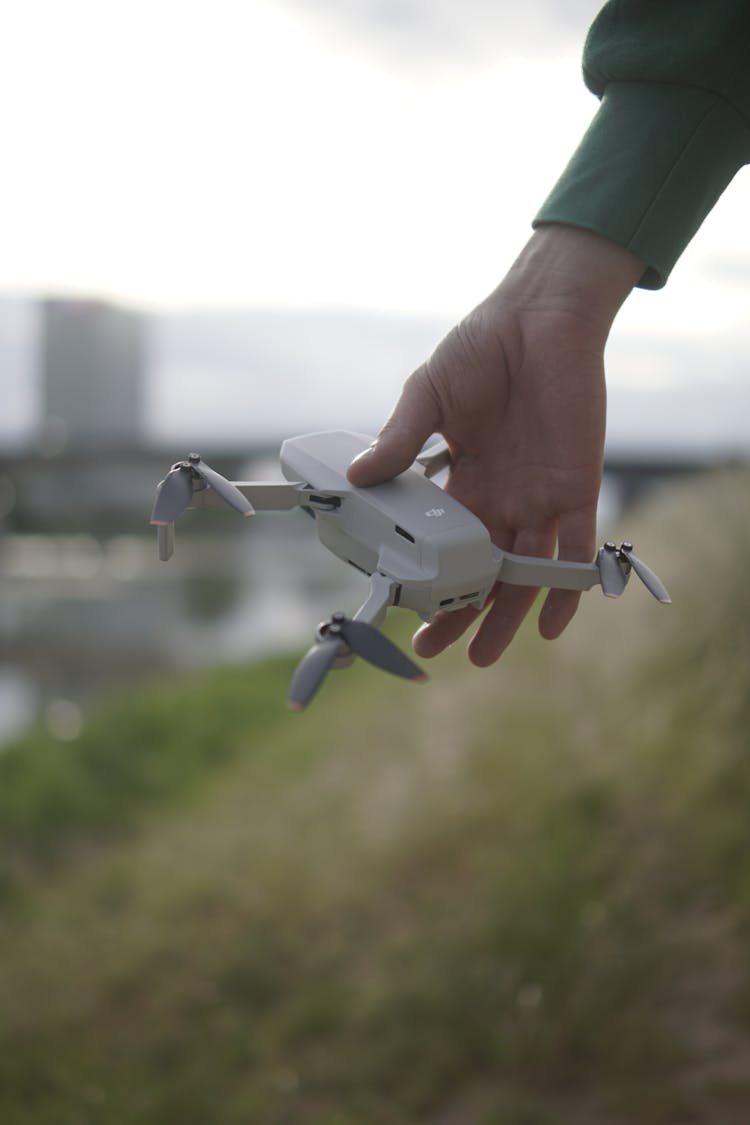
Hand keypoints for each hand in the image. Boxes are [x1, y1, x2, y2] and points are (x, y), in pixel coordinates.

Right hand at [347, 224, 644, 665]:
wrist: (540, 316)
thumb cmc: (480, 347)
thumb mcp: (428, 396)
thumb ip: (399, 440)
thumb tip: (357, 478)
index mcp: (464, 480)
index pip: (443, 543)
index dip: (427, 577)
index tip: (405, 607)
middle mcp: (502, 498)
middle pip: (481, 569)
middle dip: (460, 610)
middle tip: (434, 646)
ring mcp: (539, 497)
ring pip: (524, 572)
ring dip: (506, 615)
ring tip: (481, 654)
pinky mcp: (576, 488)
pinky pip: (574, 549)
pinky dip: (565, 588)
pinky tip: (550, 627)